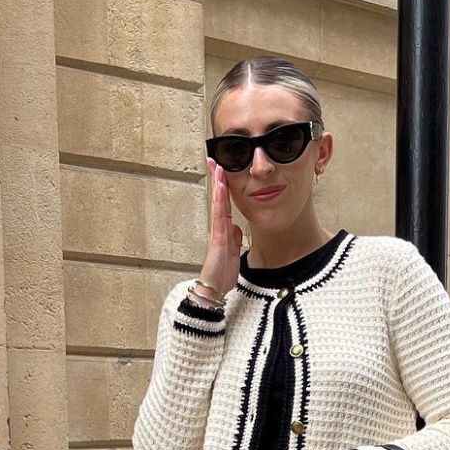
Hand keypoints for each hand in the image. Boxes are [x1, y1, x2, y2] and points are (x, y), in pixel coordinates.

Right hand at [199, 159, 242, 298]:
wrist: (213, 290)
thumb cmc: (221, 274)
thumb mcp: (233, 253)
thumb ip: (234, 239)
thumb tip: (236, 227)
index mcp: (224, 230)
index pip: (224, 204)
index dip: (224, 187)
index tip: (222, 171)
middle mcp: (219, 228)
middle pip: (219, 199)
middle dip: (217, 179)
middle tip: (214, 159)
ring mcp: (217, 232)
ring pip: (218, 203)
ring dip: (218, 184)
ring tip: (218, 166)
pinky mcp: (217, 239)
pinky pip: (219, 216)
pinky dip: (219, 200)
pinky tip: (220, 188)